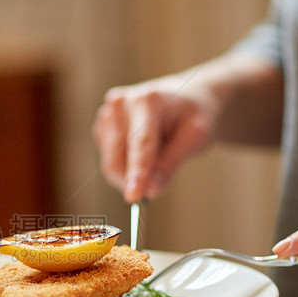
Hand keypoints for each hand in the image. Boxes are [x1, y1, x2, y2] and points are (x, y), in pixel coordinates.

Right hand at [92, 53, 283, 203]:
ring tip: (158, 156)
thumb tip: (151, 190)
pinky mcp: (101, 126)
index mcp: (147, 101)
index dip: (137, 173)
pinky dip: (126, 166)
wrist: (185, 99)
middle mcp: (121, 104)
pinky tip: (143, 151)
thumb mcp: (196, 137)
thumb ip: (172, 163)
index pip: (140, 144)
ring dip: (131, 174)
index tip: (134, 197)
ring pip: (110, 163)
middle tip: (158, 186)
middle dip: (135, 181)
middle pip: (117, 158)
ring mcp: (107, 114)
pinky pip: (109, 160)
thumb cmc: (193, 116)